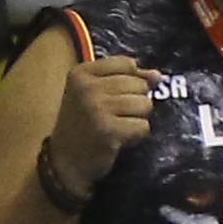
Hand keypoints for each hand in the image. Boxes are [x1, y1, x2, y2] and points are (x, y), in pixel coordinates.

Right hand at [45, 57, 155, 189]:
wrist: (65, 160)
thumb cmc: (83, 123)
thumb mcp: (95, 93)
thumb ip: (127, 78)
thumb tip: (157, 76)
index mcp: (81, 73)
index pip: (127, 63)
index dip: (131, 80)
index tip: (113, 95)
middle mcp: (87, 88)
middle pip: (140, 85)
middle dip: (134, 102)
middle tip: (113, 115)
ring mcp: (97, 109)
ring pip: (145, 105)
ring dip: (136, 119)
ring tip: (116, 126)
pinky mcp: (109, 131)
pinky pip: (143, 126)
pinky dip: (136, 135)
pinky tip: (118, 138)